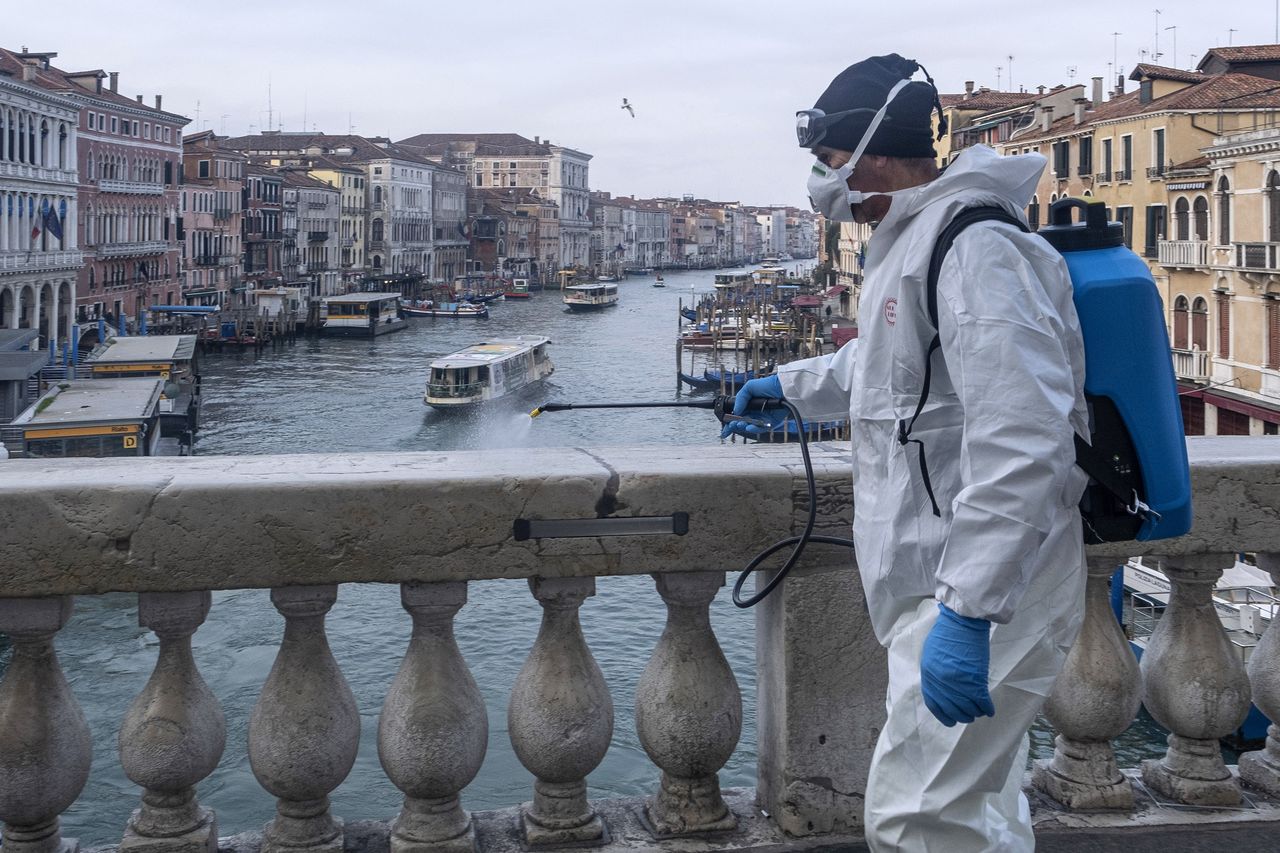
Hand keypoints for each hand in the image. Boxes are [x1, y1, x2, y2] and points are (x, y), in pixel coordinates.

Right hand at [720, 376, 783, 438]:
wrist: (783, 388)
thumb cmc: (767, 385)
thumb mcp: (749, 387)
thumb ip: (740, 399)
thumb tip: (735, 411)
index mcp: (747, 405)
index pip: (736, 416)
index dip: (729, 423)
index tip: (724, 429)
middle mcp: (753, 413)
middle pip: (741, 423)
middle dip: (734, 426)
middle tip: (731, 425)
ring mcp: (761, 418)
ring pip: (749, 426)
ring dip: (743, 427)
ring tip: (740, 424)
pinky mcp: (770, 423)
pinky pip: (760, 428)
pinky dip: (754, 429)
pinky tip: (749, 427)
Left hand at [920, 603, 993, 726]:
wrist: (961, 622)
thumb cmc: (945, 634)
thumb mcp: (930, 656)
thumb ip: (934, 674)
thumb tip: (943, 690)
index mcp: (929, 676)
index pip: (934, 704)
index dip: (943, 715)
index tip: (950, 720)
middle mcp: (942, 682)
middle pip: (952, 709)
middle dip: (962, 716)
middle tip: (968, 716)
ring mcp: (958, 681)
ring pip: (968, 708)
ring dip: (975, 713)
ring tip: (979, 711)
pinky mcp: (975, 678)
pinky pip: (982, 701)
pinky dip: (987, 708)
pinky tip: (989, 710)